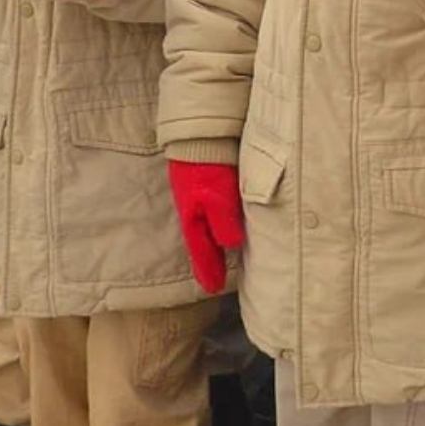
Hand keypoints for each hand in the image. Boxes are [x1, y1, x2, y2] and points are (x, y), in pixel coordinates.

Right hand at [168, 160, 244, 292]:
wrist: (199, 136)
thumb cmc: (208, 167)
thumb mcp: (217, 197)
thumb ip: (223, 222)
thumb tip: (231, 245)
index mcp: (193, 220)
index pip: (202, 253)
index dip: (209, 271)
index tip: (214, 290)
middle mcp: (194, 212)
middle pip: (203, 242)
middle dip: (210, 261)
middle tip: (218, 280)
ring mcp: (198, 199)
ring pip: (207, 228)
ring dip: (214, 243)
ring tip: (226, 258)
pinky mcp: (206, 186)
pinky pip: (212, 214)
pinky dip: (219, 225)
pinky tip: (229, 226)